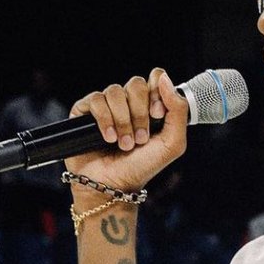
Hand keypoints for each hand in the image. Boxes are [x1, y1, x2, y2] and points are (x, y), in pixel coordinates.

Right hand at [64, 69, 187, 199]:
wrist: (113, 186)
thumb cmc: (141, 167)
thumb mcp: (172, 143)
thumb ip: (178, 110)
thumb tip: (164, 78)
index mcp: (149, 105)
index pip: (155, 78)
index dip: (156, 92)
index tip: (156, 115)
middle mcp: (128, 103)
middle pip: (136, 83)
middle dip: (139, 114)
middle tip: (139, 139)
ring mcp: (106, 106)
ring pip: (115, 91)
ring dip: (123, 121)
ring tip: (123, 144)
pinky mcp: (84, 112)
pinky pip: (96, 100)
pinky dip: (104, 119)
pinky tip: (108, 138)